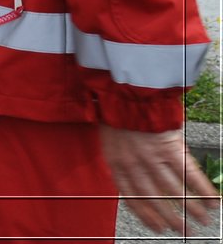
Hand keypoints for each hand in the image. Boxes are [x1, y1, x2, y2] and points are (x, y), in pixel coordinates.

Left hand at [99, 124, 218, 231]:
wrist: (127, 92)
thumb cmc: (118, 112)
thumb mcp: (110, 138)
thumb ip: (122, 160)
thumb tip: (134, 182)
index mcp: (115, 161)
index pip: (131, 196)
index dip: (146, 214)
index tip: (158, 228)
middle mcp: (133, 163)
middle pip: (154, 198)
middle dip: (171, 218)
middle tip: (184, 232)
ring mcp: (152, 156)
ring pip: (173, 189)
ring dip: (190, 208)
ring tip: (202, 221)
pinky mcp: (170, 147)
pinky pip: (189, 173)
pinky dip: (202, 189)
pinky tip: (213, 202)